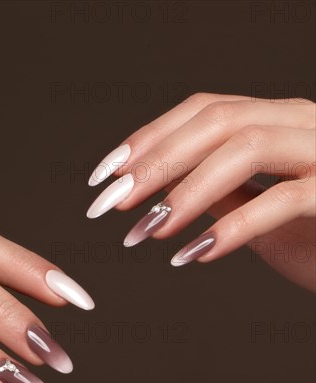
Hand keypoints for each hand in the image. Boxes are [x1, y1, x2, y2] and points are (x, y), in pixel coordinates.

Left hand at [86, 93, 314, 290]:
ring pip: (248, 147)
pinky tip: (194, 256)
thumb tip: (159, 187)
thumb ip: (217, 191)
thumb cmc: (315, 236)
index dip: (149, 137)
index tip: (106, 174)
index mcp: (279, 121)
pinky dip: (233, 229)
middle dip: (157, 161)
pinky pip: (285, 201)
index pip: (205, 109)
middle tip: (112, 203)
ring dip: (186, 192)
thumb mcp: (254, 209)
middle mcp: (304, 123)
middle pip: (220, 120)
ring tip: (146, 231)